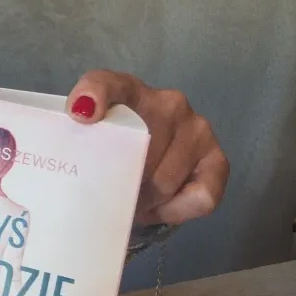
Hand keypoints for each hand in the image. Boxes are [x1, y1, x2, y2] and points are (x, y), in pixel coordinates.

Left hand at [65, 70, 226, 225]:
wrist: (145, 165)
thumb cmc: (114, 154)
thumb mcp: (92, 144)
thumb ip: (81, 143)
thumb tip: (77, 152)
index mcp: (127, 91)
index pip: (107, 84)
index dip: (94, 96)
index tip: (80, 115)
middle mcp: (168, 103)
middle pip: (138, 155)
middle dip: (123, 183)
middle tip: (114, 193)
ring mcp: (198, 129)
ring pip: (165, 183)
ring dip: (146, 201)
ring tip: (135, 199)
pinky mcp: (218, 160)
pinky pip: (200, 197)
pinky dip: (176, 210)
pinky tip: (161, 205)